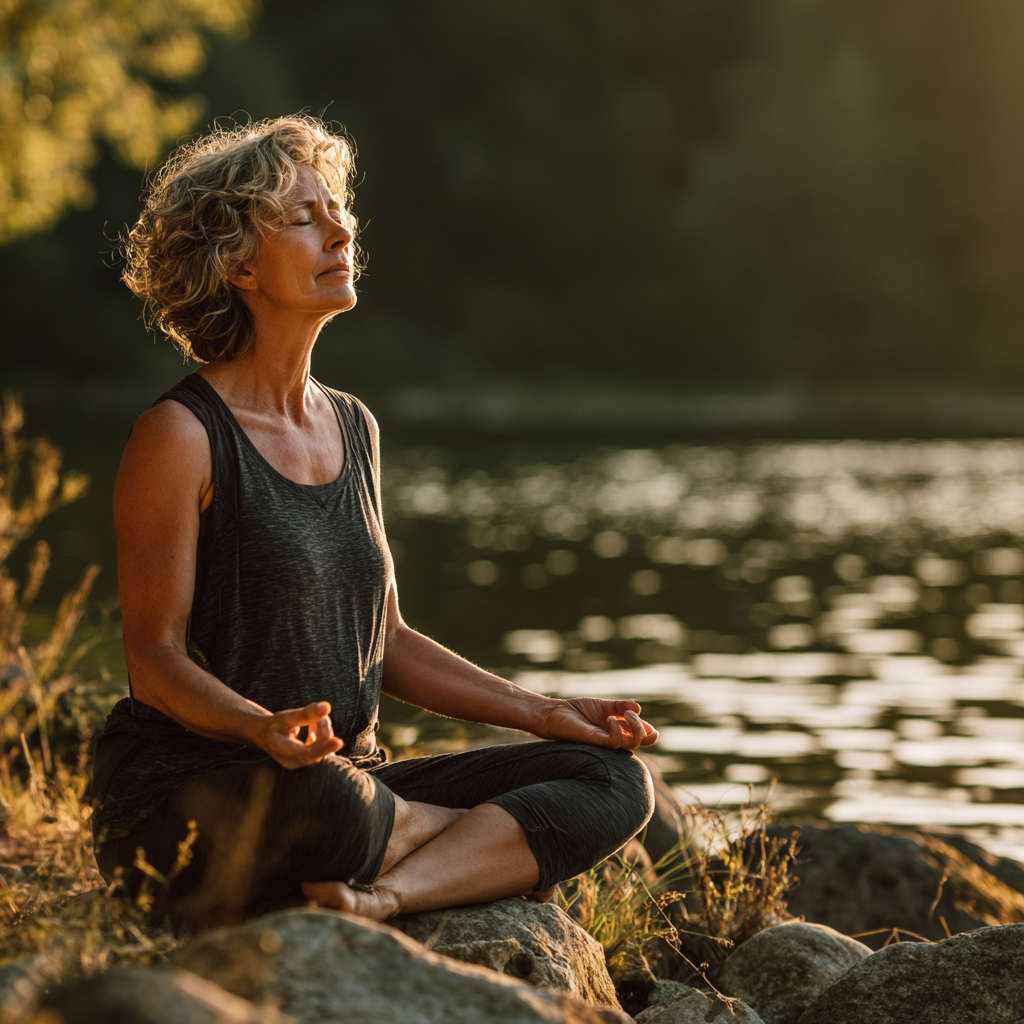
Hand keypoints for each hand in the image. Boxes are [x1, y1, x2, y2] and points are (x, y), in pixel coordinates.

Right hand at [253, 700, 343, 768]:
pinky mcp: (307, 759)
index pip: (306, 754)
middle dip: (324, 731)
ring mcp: (301, 763)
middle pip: (317, 752)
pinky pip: (321, 748)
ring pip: (321, 750)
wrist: (264, 735)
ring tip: (317, 718)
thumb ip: (305, 714)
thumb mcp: (285, 717)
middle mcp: (292, 762)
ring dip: (324, 732)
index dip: (323, 748)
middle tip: (322, 715)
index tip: (339, 742)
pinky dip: (321, 734)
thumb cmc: (274, 725)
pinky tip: (315, 724)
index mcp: (282, 751)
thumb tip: (327, 706)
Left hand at [532, 697, 658, 750]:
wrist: (556, 714)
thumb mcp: (604, 706)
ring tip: (626, 714)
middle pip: (642, 742)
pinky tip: (609, 718)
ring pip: (632, 745)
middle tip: (633, 715)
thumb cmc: (578, 711)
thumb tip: (638, 707)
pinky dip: (617, 730)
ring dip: (635, 728)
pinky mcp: (596, 742)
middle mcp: (616, 738)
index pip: (642, 735)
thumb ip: (621, 706)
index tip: (638, 714)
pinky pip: (614, 743)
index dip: (648, 728)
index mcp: (619, 730)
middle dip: (647, 731)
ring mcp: (607, 742)